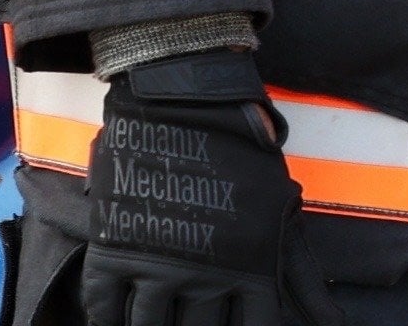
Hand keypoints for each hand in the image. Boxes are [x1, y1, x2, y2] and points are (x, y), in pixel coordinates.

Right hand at [80, 51, 338, 325]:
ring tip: (154, 323)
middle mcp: (205, 276)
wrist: (185, 104)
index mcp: (252, 269)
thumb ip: (304, 281)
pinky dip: (106, 319)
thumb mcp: (283, 218)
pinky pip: (103, 307)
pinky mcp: (112, 249)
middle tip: (190, 319)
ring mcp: (155, 264)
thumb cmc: (244, 161)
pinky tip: (113, 319)